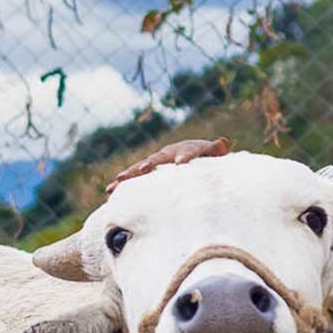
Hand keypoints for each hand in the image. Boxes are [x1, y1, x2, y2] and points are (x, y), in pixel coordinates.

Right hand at [105, 138, 228, 192]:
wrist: (190, 154)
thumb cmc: (205, 157)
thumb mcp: (213, 154)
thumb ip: (216, 149)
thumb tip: (222, 141)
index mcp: (186, 149)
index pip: (187, 152)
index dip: (184, 156)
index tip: (181, 163)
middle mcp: (168, 153)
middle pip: (158, 159)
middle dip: (150, 164)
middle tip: (143, 168)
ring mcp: (156, 162)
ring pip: (141, 167)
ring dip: (131, 173)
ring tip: (119, 179)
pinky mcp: (147, 171)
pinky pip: (134, 177)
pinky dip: (122, 183)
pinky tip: (110, 190)